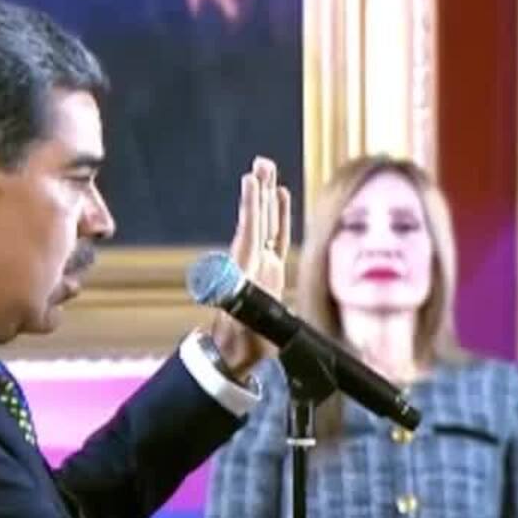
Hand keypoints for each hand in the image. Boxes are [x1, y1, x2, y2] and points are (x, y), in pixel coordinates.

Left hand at [210, 157, 290, 377]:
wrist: (236, 355)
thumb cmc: (242, 344)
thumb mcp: (244, 329)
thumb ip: (244, 311)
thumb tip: (237, 297)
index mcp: (247, 273)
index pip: (250, 232)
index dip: (252, 207)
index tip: (250, 182)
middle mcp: (252, 262)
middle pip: (258, 219)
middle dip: (259, 191)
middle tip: (261, 162)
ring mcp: (261, 264)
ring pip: (266, 222)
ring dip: (267, 195)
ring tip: (267, 168)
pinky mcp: (271, 269)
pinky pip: (276, 235)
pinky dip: (279, 215)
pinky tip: (281, 195)